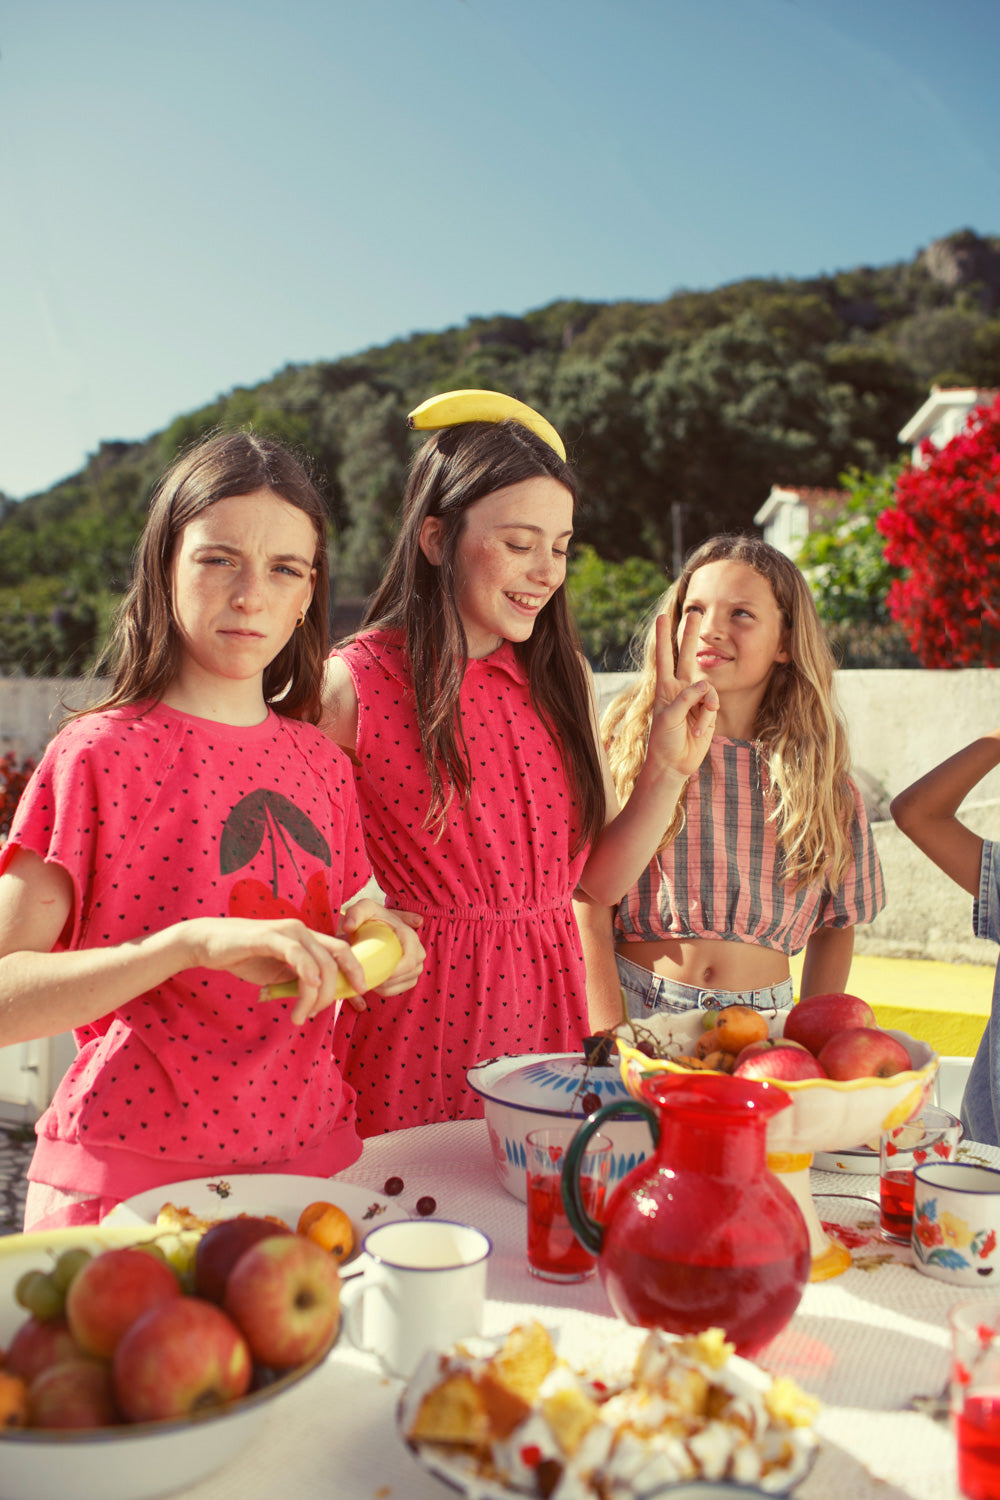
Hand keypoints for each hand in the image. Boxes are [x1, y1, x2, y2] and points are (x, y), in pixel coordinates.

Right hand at [189, 916, 367, 1025]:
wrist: (209, 945)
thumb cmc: (245, 958)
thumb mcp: (279, 975)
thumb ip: (300, 982)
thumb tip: (321, 1001)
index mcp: (307, 938)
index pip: (342, 951)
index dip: (356, 972)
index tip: (360, 997)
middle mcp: (302, 931)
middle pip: (337, 958)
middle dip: (336, 990)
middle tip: (318, 1013)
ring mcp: (287, 931)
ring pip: (320, 962)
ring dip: (316, 995)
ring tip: (300, 1015)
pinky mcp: (270, 937)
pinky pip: (297, 954)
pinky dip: (307, 974)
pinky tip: (306, 991)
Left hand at [338, 900, 425, 998]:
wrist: (373, 926)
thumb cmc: (368, 918)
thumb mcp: (362, 909)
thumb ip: (355, 913)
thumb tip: (348, 927)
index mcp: (410, 936)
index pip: (408, 963)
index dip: (392, 974)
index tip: (371, 975)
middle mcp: (419, 951)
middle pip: (407, 975)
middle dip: (385, 981)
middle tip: (363, 977)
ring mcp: (417, 966)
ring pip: (402, 985)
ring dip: (384, 987)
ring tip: (366, 978)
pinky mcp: (411, 976)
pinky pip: (400, 990)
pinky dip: (386, 990)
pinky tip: (372, 982)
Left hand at [645, 612, 718, 780]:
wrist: (675, 763)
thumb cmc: (664, 740)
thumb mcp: (669, 717)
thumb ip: (686, 698)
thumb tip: (704, 684)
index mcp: (665, 687)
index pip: (664, 657)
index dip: (664, 637)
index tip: (663, 617)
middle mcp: (680, 689)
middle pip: (687, 656)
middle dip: (690, 635)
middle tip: (694, 612)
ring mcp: (696, 699)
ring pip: (708, 686)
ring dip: (705, 704)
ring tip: (695, 724)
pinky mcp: (708, 711)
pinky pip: (714, 703)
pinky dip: (710, 715)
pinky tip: (701, 729)